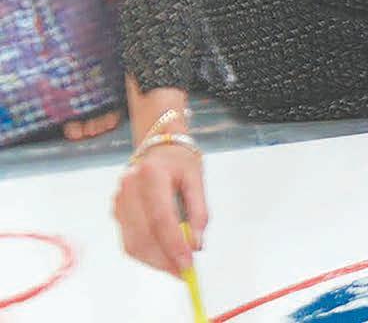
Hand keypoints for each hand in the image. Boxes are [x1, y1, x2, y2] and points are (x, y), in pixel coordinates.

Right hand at [113, 143, 206, 274]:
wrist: (158, 147)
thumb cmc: (180, 162)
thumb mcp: (197, 179)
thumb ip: (199, 212)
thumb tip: (196, 245)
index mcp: (151, 175)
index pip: (161, 218)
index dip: (174, 245)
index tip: (189, 264)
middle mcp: (129, 188)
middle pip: (143, 235)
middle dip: (165, 259)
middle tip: (184, 272)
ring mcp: (118, 201)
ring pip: (133, 243)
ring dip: (155, 261)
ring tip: (176, 267)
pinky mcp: (116, 212)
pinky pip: (129, 240)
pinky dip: (146, 254)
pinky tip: (163, 256)